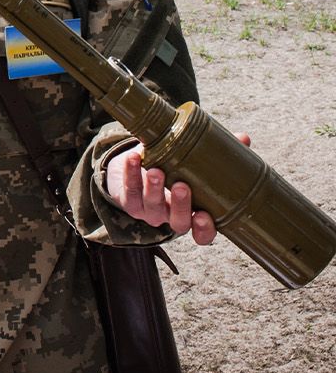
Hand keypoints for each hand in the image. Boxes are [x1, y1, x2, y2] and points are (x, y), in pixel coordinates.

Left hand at [105, 133, 251, 244]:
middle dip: (180, 206)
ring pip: (152, 207)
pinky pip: (129, 191)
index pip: (203, 233)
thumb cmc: (174, 166)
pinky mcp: (128, 200)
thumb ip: (220, 154)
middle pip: (178, 222)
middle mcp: (172, 216)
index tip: (205, 216)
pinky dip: (130, 173)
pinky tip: (134, 158)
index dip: (204, 230)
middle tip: (182, 186)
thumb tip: (243, 138)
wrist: (135, 165)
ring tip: (156, 170)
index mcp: (194, 213)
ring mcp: (149, 211)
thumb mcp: (196, 162)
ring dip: (154, 189)